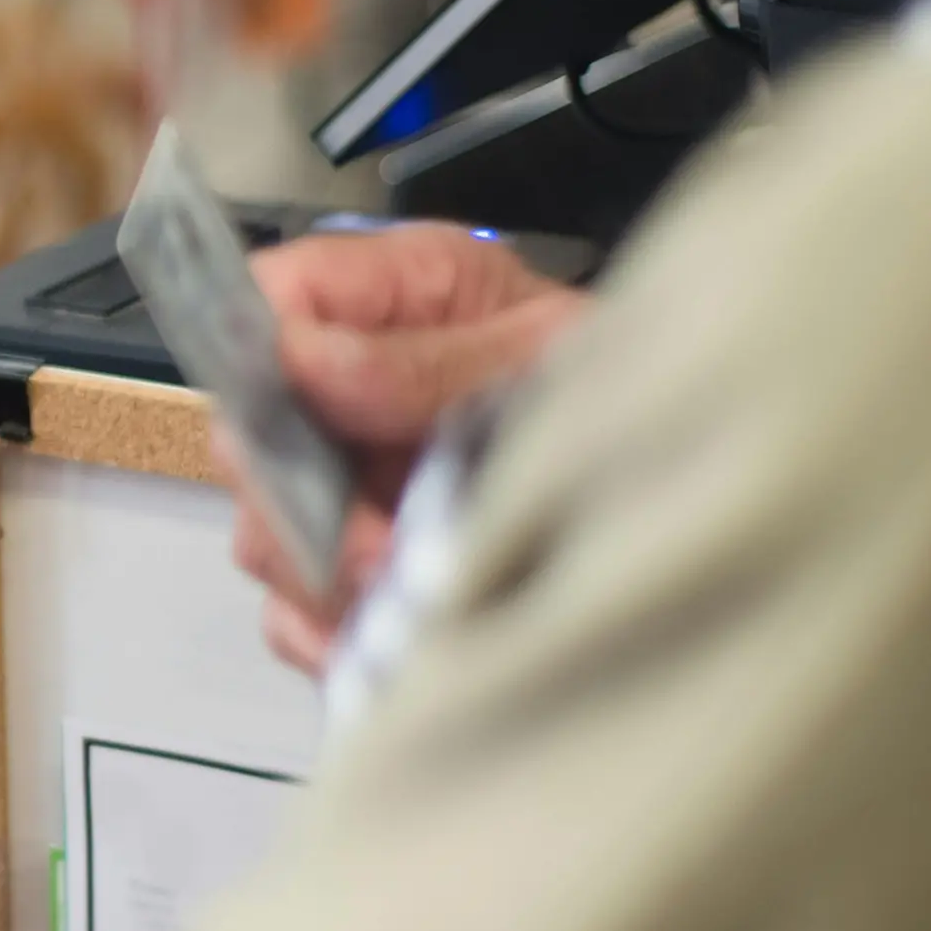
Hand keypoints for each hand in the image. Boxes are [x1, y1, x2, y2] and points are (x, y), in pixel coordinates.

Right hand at [237, 227, 587, 672]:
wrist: (684, 465)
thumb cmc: (624, 383)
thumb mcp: (552, 352)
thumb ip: (431, 360)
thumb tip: (309, 362)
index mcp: (392, 296)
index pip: (270, 297)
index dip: (266, 352)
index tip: (308, 411)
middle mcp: (345, 388)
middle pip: (247, 437)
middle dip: (303, 499)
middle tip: (378, 544)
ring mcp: (342, 480)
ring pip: (265, 535)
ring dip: (327, 575)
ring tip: (413, 590)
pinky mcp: (351, 564)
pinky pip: (295, 614)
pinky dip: (334, 633)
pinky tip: (395, 632)